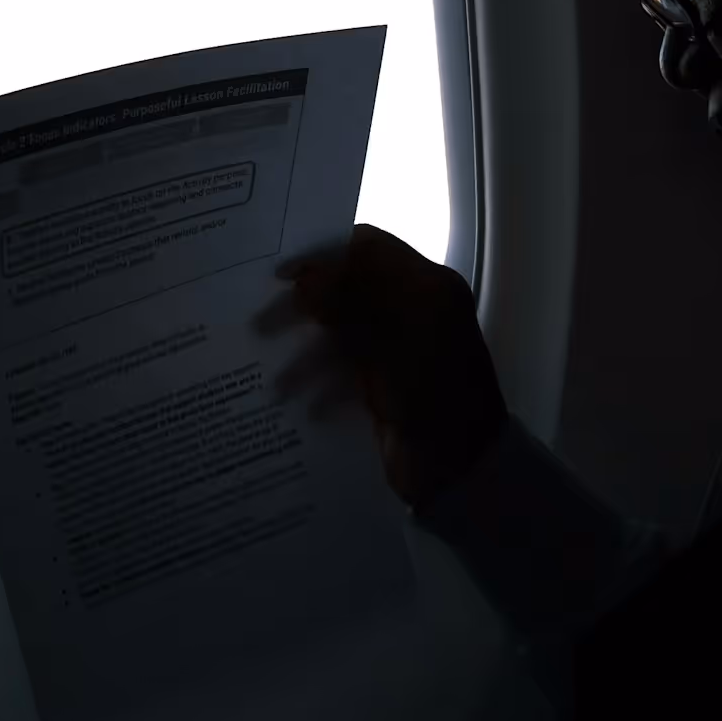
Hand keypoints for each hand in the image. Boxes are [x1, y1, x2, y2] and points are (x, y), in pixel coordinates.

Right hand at [256, 223, 507, 513]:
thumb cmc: (435, 393)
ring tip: (274, 372)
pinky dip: (319, 381)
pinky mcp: (384, 386)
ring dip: (307, 350)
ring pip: (341, 333)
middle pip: (349, 290)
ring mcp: (398, 349)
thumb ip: (350, 300)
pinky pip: (342, 371)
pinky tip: (297, 398)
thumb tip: (304, 276)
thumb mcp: (395, 338)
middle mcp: (413, 310)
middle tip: (262, 322)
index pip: (369, 249)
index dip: (325, 254)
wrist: (459, 471)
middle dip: (305, 306)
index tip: (280, 272)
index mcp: (427, 287)